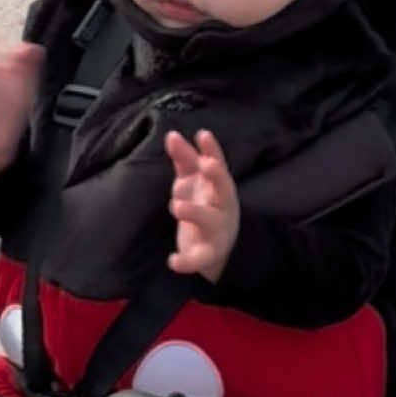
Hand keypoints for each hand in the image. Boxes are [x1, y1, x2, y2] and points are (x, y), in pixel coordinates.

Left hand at [165, 128, 239, 281]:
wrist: (220, 246)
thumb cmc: (206, 204)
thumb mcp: (196, 182)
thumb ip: (185, 159)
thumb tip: (172, 135)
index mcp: (220, 188)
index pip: (218, 165)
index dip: (212, 150)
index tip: (203, 134)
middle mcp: (222, 206)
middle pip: (223, 189)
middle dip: (216, 176)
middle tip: (205, 164)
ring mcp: (215, 230)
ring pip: (209, 221)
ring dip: (195, 212)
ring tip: (176, 206)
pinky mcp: (205, 254)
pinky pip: (197, 259)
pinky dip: (186, 262)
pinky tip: (172, 261)